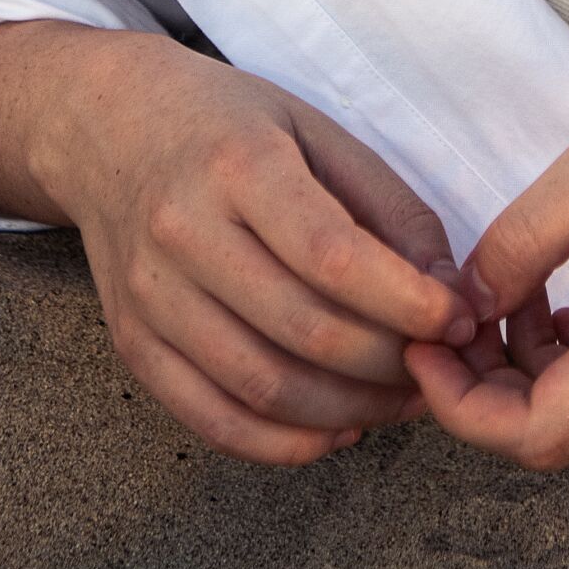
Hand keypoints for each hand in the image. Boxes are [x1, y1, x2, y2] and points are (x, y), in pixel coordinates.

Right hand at [42, 33, 508, 464]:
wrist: (109, 130)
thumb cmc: (229, 125)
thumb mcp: (316, 130)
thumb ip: (386, 205)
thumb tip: (447, 290)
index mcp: (238, 166)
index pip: (330, 255)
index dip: (405, 300)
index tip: (460, 318)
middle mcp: (184, 235)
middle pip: (303, 330)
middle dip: (390, 363)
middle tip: (442, 367)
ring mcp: (151, 299)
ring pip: (263, 387)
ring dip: (349, 411)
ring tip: (401, 402)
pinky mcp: (132, 347)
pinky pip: (212, 419)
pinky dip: (283, 443)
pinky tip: (337, 428)